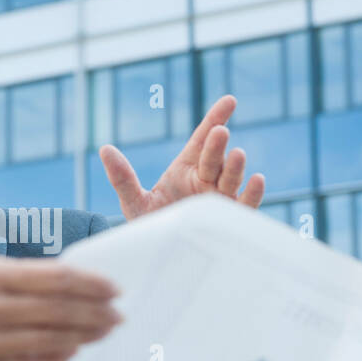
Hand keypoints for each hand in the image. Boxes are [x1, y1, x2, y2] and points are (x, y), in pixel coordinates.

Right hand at [0, 257, 120, 360]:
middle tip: (117, 317)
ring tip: (101, 333)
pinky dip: (56, 360)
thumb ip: (30, 278)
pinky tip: (71, 352)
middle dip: (93, 314)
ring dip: (81, 337)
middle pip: (55, 311)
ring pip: (47, 341)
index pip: (54, 278)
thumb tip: (84, 286)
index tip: (115, 291)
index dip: (90, 285)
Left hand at [99, 95, 265, 220]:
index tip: (230, 101)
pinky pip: (245, 205)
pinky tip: (257, 181)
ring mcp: (220, 199)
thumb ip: (122, 177)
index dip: (215, 118)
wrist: (161, 259)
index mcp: (187, 169)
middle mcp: (207, 180)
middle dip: (217, 145)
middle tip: (219, 132)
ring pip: (230, 178)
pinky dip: (253, 194)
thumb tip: (104, 149)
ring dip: (234, 166)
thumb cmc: (151, 226)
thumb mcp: (134, 202)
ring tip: (237, 154)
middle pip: (214, 158)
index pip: (202, 139)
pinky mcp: (229, 219)